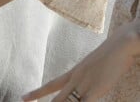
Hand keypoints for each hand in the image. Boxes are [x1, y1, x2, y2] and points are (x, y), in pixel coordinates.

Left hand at [22, 22, 139, 100]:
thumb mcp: (92, 68)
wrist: (118, 45)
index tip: (23, 97)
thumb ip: (86, 77)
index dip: (36, 93)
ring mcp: (85, 85)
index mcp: (73, 73)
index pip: (50, 85)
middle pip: (57, 99)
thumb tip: (85, 85)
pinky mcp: (96, 89)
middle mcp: (75, 79)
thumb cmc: (109, 56)